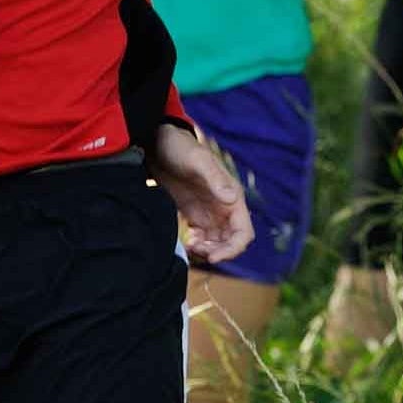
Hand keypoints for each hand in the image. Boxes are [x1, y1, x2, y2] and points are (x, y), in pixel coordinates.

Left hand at [149, 123, 251, 264]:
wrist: (158, 144)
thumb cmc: (180, 148)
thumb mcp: (197, 161)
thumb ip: (214, 179)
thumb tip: (231, 198)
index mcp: (232, 197)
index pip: (244, 233)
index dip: (233, 249)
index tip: (213, 257)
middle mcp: (225, 208)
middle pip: (231, 242)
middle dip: (218, 252)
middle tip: (196, 250)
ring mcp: (210, 212)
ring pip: (217, 243)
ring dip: (207, 251)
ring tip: (190, 246)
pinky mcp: (195, 215)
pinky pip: (203, 238)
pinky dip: (197, 245)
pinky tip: (187, 241)